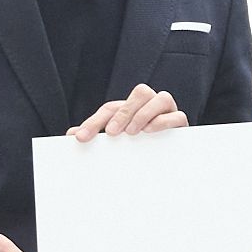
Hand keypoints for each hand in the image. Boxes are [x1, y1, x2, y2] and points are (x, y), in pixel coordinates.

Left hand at [69, 84, 186, 140]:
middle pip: (139, 93)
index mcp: (131, 107)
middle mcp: (150, 103)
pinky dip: (163, 121)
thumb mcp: (116, 141)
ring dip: (143, 114)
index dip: (94, 122)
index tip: (80, 138)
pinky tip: (151, 131)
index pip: (110, 109)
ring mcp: (168, 110)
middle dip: (123, 113)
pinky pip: (177, 116)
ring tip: (132, 132)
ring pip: (160, 98)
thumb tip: (71, 134)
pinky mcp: (181, 122)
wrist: (170, 158)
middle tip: (111, 133)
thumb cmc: (139, 145)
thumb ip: (97, 135)